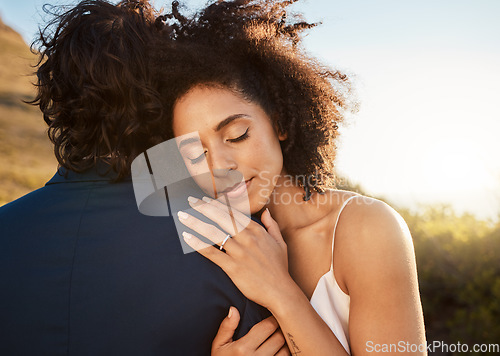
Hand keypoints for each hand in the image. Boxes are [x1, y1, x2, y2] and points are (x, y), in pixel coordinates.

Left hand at [178, 196, 293, 309]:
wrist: (280, 291)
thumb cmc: (279, 268)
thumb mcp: (280, 242)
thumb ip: (271, 225)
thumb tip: (265, 212)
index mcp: (257, 231)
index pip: (233, 212)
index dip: (217, 204)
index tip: (205, 199)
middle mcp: (247, 238)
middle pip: (221, 217)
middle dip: (204, 207)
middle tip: (190, 200)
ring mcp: (240, 252)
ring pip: (214, 233)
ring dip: (196, 222)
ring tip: (182, 216)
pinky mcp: (233, 267)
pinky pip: (212, 253)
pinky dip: (198, 244)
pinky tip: (187, 237)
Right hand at [212, 306, 289, 355]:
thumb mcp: (218, 346)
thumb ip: (226, 327)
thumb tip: (234, 309)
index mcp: (243, 348)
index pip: (268, 326)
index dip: (273, 319)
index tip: (273, 316)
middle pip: (280, 337)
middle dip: (281, 329)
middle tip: (280, 325)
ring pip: (286, 351)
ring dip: (285, 344)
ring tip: (280, 339)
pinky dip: (285, 355)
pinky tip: (280, 351)